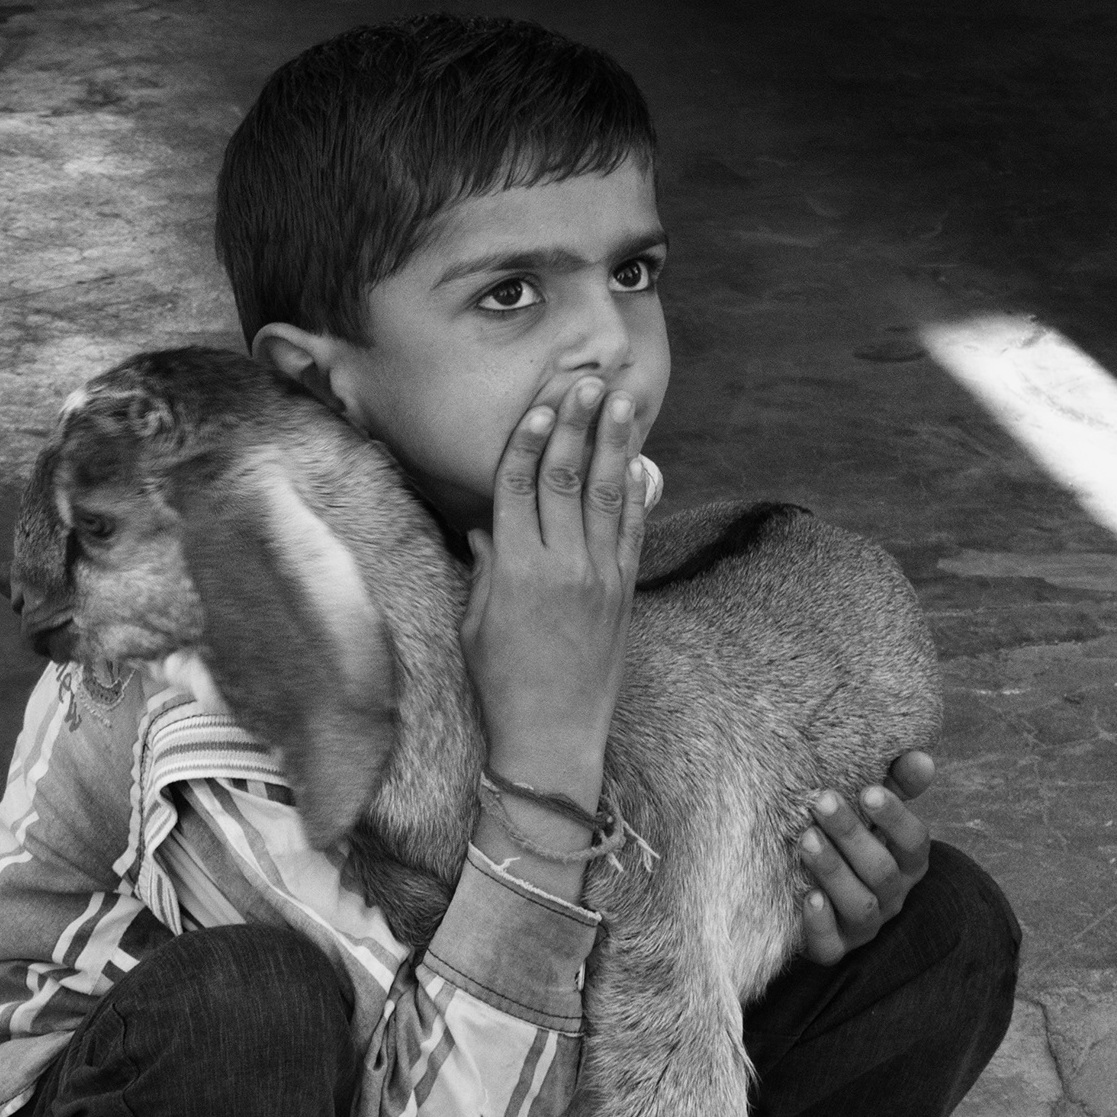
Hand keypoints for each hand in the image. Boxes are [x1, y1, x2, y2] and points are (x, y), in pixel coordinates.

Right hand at [460, 377, 649, 806]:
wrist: (551, 736)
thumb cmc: (500, 684)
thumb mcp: (474, 623)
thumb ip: (483, 568)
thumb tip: (485, 527)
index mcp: (515, 569)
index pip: (519, 486)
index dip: (529, 440)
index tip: (540, 403)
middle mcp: (561, 566)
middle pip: (567, 478)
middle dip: (577, 425)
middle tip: (586, 380)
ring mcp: (599, 578)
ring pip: (608, 496)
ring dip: (615, 444)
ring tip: (621, 401)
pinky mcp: (623, 594)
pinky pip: (633, 532)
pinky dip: (638, 493)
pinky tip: (642, 461)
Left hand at [796, 750, 935, 964]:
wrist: (809, 891)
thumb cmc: (849, 841)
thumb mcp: (872, 812)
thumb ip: (897, 784)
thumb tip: (920, 756)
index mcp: (907, 862)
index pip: (915, 842)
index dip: (895, 818)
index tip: (868, 790)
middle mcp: (892, 897)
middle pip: (881, 871)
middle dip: (852, 836)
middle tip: (822, 801)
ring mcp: (864, 927)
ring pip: (860, 906)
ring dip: (833, 872)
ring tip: (806, 839)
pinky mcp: (833, 949)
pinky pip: (831, 946)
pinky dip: (820, 924)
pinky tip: (807, 897)